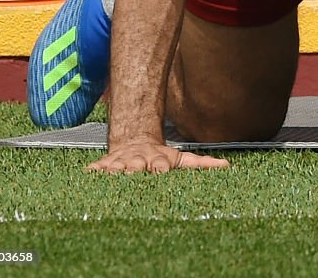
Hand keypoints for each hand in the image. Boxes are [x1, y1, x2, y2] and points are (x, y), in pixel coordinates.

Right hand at [86, 140, 229, 174]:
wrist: (136, 142)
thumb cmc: (160, 158)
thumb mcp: (182, 159)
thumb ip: (202, 164)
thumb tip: (227, 166)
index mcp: (159, 160)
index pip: (161, 164)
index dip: (160, 166)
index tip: (161, 170)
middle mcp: (140, 160)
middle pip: (137, 165)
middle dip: (136, 169)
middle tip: (134, 172)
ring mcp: (122, 162)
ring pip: (117, 167)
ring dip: (115, 170)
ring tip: (112, 173)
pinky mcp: (105, 165)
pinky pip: (97, 169)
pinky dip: (94, 172)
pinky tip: (89, 174)